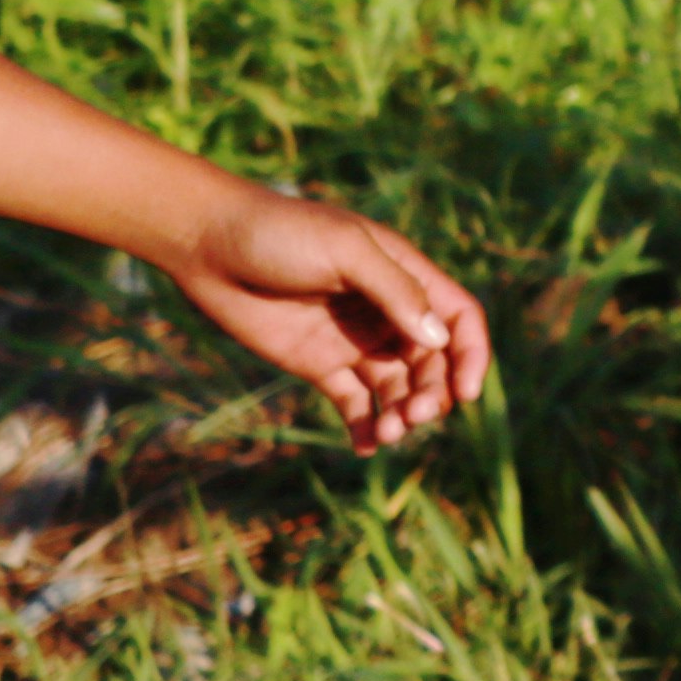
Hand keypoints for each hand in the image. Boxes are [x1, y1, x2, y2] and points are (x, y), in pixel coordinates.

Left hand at [163, 186, 493, 452]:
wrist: (209, 245)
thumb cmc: (281, 233)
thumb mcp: (345, 251)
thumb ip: (394, 291)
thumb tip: (439, 339)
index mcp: (405, 275)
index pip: (457, 318)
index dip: (470, 354)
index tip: (466, 393)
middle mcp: (387, 311)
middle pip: (431, 361)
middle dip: (431, 392)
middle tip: (411, 416)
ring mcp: (353, 340)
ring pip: (396, 386)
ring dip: (401, 413)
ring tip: (387, 434)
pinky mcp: (317, 364)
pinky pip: (353, 402)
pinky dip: (364, 426)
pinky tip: (366, 447)